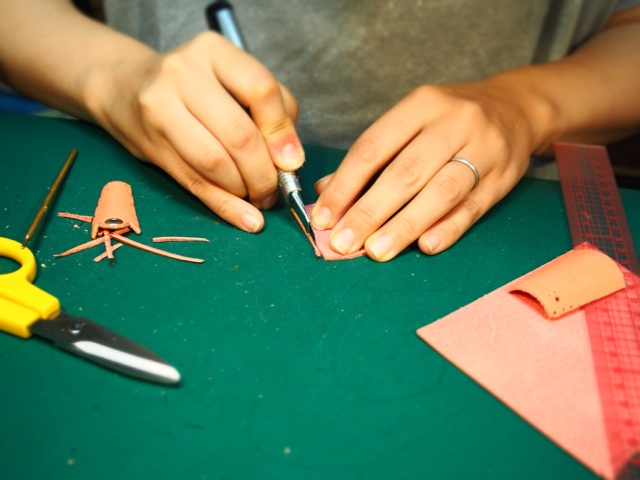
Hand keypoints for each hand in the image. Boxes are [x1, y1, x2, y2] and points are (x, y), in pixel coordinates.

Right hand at [87, 31, 303, 231]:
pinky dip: (225, 206)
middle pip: (239, 134)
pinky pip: (194, 183)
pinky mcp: (151, 145)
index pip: (260, 89)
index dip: (282, 131)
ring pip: (215, 162)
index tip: (292, 161)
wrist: (123, 86)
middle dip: (264, 173)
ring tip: (258, 199)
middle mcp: (183, 74)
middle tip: (274, 190)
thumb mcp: (231, 79)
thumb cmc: (193, 85)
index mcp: (214, 52)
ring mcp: (160, 109)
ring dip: (244, 190)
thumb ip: (268, 108)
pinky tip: (246, 219)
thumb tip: (290, 159)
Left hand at [311, 81, 540, 260]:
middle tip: (343, 242)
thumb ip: (371, 158)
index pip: (373, 148)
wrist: (516, 108)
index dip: (345, 185)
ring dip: (405, 225)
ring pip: (440, 192)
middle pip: (406, 173)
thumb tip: (326, 192)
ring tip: (377, 251)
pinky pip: (473, 207)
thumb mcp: (410, 123)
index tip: (323, 217)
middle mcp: (454, 123)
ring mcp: (483, 149)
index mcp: (421, 105)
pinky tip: (426, 247)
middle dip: (370, 211)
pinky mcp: (504, 177)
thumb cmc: (448, 121)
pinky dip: (449, 228)